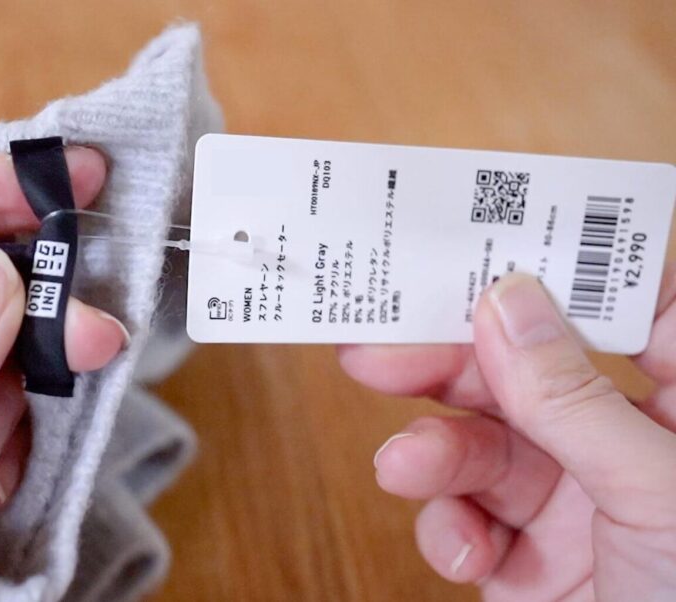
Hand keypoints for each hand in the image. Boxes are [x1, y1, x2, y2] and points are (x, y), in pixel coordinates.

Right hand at [340, 270, 675, 600]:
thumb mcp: (656, 492)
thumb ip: (575, 401)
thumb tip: (508, 306)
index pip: (625, 310)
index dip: (563, 270)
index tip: (490, 240)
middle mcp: (619, 445)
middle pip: (521, 370)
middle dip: (447, 361)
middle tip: (378, 349)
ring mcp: (567, 503)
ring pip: (476, 445)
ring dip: (429, 453)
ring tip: (402, 466)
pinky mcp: (521, 559)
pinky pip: (463, 521)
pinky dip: (448, 533)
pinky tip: (470, 553)